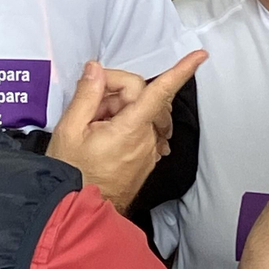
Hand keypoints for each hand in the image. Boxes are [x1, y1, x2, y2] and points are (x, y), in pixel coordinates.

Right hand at [48, 51, 204, 211]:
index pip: (160, 92)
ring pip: (143, 112)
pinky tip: (103, 135)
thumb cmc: (72, 174)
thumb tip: (96, 69)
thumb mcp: (69, 130)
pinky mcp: (146, 159)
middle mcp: (146, 139)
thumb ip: (86, 95)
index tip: (200, 56)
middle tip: (90, 109)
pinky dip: (126, 125)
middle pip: (143, 96)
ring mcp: (148, 151)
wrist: (77, 212)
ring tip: (94, 126)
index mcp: (130, 128)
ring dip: (121, 109)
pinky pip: (142, 130)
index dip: (181, 71)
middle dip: (117, 93)